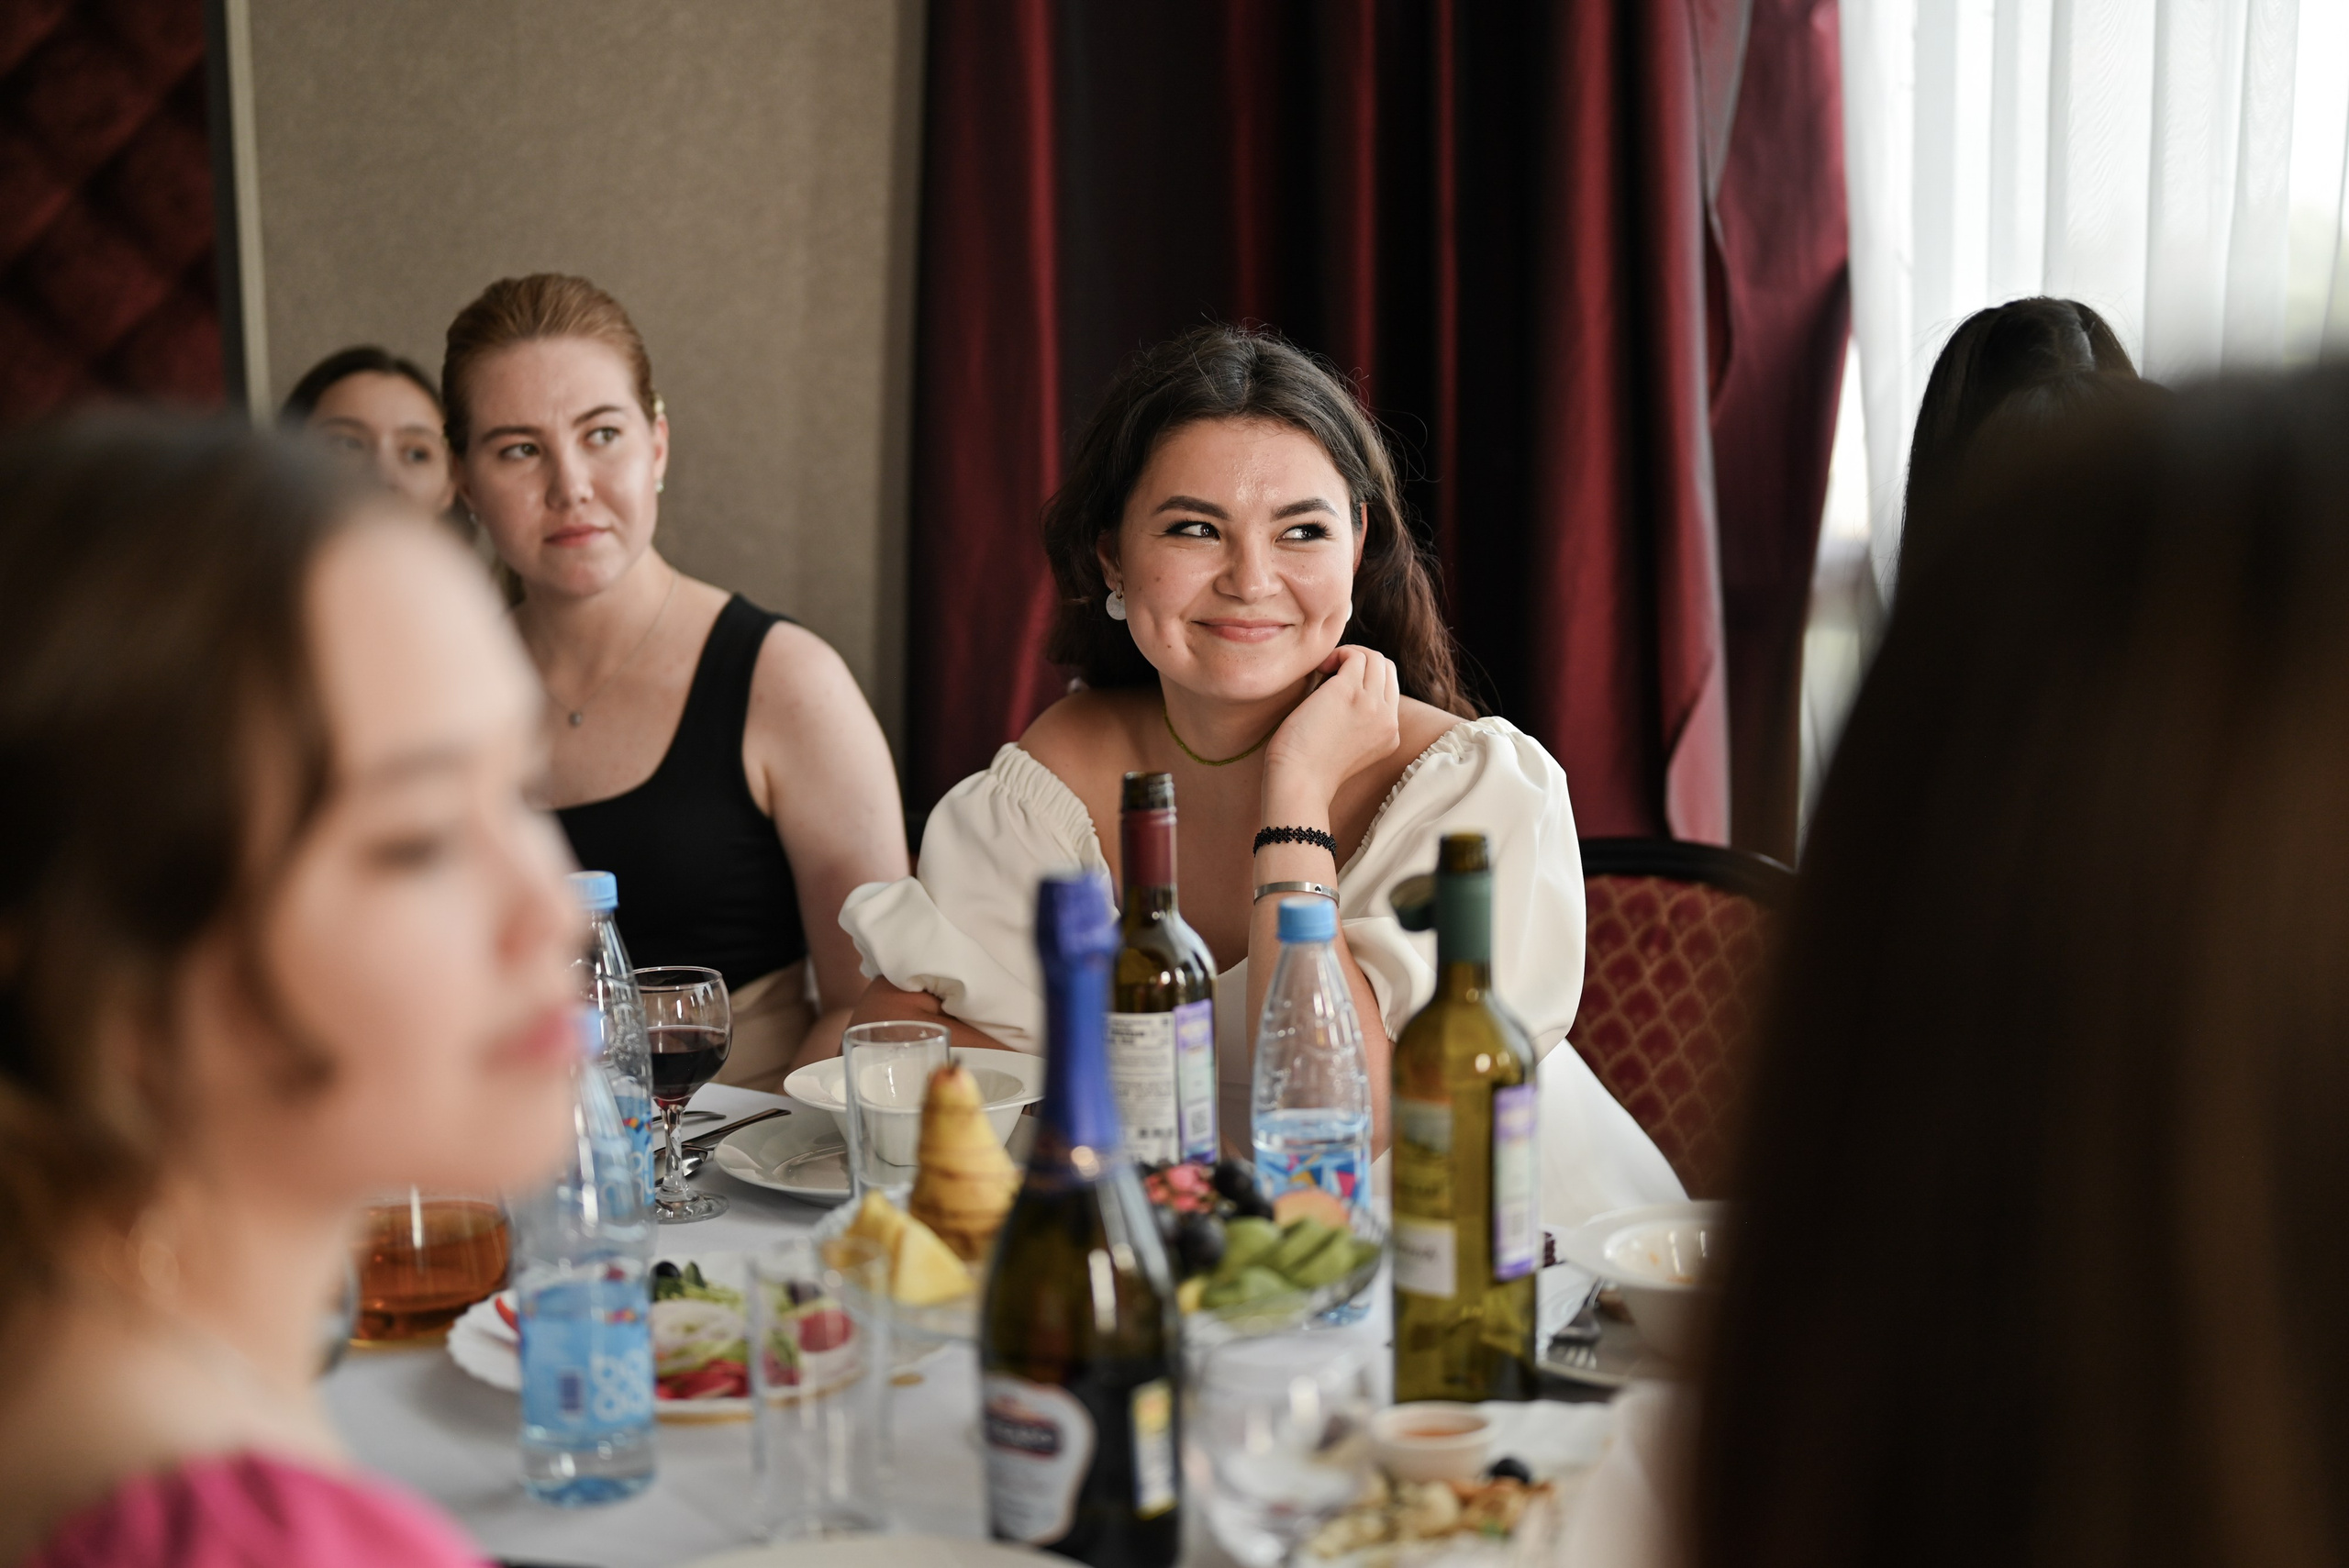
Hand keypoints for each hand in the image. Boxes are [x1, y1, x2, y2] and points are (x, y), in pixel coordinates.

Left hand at [1262, 645, 1400, 812]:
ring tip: (1325, 670)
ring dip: (1348, 655)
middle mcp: (1388, 719)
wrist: (1299, 784)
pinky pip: (1353, 656)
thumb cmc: (1308, 768)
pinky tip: (1320, 669)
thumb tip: (1340, 680)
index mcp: (1390, 735)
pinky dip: (1336, 654)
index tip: (1338, 686)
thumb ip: (1357, 721)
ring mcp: (1372, 704)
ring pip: (1374, 658)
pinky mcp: (1349, 692)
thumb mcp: (1348, 747)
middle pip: (1387, 669)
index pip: (1390, 690)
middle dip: (1361, 662)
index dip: (1366, 679)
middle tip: (1331, 672)